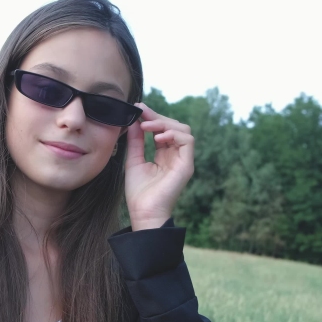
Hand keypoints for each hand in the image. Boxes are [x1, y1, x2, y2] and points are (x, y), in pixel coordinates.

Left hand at [124, 103, 194, 229]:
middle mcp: (176, 155)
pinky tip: (157, 138)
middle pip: (174, 126)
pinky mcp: (186, 165)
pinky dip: (173, 134)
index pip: (163, 129)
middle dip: (157, 117)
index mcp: (165, 154)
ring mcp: (183, 160)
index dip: (152, 117)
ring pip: (183, 130)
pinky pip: (188, 141)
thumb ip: (135, 141)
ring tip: (147, 127)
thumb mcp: (134, 161)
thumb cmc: (139, 193)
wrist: (143, 213)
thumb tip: (134, 121)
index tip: (138, 109)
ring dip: (164, 124)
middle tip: (141, 113)